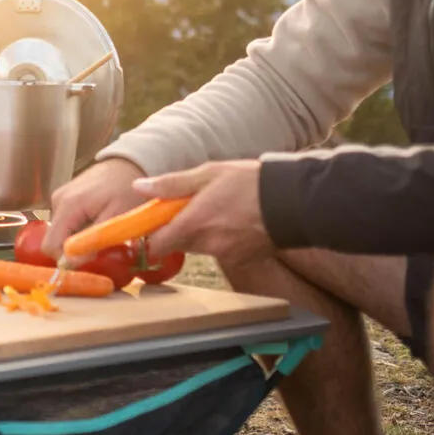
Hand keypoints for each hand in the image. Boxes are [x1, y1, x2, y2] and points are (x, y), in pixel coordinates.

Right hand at [42, 158, 149, 258]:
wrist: (129, 163)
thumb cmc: (127, 189)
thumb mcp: (116, 217)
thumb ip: (93, 240)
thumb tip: (69, 264)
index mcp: (67, 205)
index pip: (50, 245)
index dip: (67, 259)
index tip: (90, 259)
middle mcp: (57, 200)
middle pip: (54, 239)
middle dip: (75, 249)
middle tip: (100, 247)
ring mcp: (59, 197)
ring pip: (60, 232)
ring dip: (78, 239)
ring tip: (101, 232)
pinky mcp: (64, 197)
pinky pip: (65, 223)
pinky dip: (78, 229)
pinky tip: (96, 222)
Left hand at [137, 161, 271, 265]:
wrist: (294, 201)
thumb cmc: (250, 182)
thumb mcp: (207, 174)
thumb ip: (171, 185)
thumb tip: (139, 188)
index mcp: (194, 223)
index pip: (155, 245)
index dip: (148, 236)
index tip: (149, 224)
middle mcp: (207, 244)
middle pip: (177, 244)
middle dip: (177, 228)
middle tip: (189, 206)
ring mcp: (226, 255)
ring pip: (199, 247)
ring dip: (199, 233)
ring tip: (217, 209)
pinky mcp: (242, 260)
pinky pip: (220, 251)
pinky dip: (221, 239)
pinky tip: (235, 221)